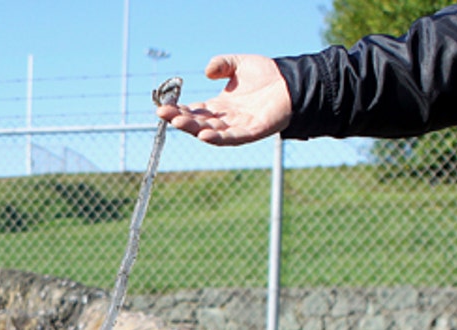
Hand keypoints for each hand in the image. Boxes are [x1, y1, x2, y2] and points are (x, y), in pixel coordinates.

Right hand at [156, 54, 291, 145]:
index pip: (194, 110)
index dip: (178, 109)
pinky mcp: (252, 131)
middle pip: (198, 122)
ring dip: (193, 128)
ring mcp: (238, 127)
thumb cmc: (267, 74)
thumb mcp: (238, 63)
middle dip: (180, 119)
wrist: (293, 81)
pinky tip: (204, 135)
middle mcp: (226, 119)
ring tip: (177, 122)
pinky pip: (232, 138)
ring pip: (211, 131)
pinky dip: (218, 138)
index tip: (163, 106)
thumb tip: (206, 72)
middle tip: (163, 113)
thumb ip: (221, 64)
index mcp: (220, 106)